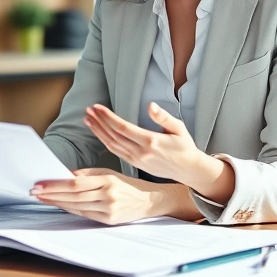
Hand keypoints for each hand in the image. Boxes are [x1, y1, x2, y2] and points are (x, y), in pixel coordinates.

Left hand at [31, 168, 166, 224]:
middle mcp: (107, 195)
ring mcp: (108, 209)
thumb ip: (87, 174)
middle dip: (52, 194)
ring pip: (76, 206)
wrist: (150, 200)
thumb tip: (64, 175)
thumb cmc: (127, 184)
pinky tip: (60, 205)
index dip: (55, 184)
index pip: (75, 182)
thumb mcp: (109, 173)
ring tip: (42, 199)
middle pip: (73, 195)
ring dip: (57, 203)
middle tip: (34, 192)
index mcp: (107, 179)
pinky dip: (70, 209)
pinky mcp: (109, 220)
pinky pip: (84, 214)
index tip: (40, 184)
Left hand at [83, 103, 206, 185]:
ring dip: (99, 132)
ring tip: (88, 119)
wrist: (188, 170)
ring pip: (112, 145)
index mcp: (151, 141)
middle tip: (88, 110)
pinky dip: (105, 141)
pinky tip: (99, 133)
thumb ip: (164, 117)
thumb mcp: (179, 128)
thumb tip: (151, 106)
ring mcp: (136, 160)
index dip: (108, 117)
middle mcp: (141, 152)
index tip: (97, 107)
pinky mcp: (135, 164)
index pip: (123, 128)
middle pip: (114, 136)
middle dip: (99, 122)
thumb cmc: (185, 146)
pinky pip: (116, 152)